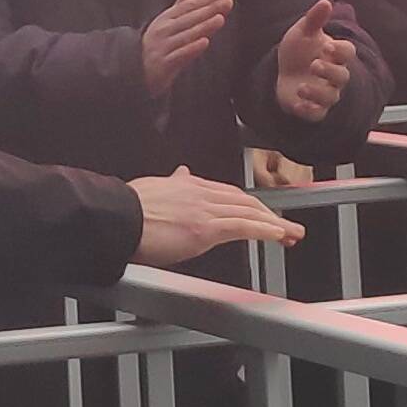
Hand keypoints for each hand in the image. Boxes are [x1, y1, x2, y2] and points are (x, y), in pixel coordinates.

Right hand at [131, 169, 303, 266]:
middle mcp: (201, 193)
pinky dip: (265, 230)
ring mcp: (204, 210)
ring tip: (291, 234)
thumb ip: (173, 182)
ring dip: (274, 224)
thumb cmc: (126, 209)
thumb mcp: (154, 187)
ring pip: (249, 213)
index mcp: (189, 185)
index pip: (228, 193)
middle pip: (244, 201)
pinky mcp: (205, 228)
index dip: (248, 204)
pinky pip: (243, 227)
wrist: (115, 217)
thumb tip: (182, 172)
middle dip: (267, 214)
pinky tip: (278, 234)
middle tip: (285, 227)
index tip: (260, 213)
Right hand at [141, 0, 234, 97]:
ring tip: (220, 18)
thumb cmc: (160, 42)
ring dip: (203, 26)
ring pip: (186, 35)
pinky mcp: (163, 64)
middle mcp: (164, 30)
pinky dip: (191, 48)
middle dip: (209, 9)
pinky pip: (179, 55)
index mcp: (167, 17)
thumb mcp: (171, 19)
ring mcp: (163, 47)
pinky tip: (205, 42)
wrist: (137, 70)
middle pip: (190, 17)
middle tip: (227, 1)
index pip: (190, 5)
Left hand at [274, 0, 354, 126]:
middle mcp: (334, 76)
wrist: (283, 71)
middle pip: (342, 76)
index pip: (347, 53)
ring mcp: (325, 93)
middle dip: (330, 71)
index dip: (340, 51)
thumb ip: (314, 19)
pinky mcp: (313, 108)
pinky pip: (317, 114)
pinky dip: (309, 110)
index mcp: (335, 55)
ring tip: (302, 86)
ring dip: (317, 93)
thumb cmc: (300, 50)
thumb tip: (325, 2)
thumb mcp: (303, 32)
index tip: (326, 46)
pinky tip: (298, 103)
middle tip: (314, 64)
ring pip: (331, 97)